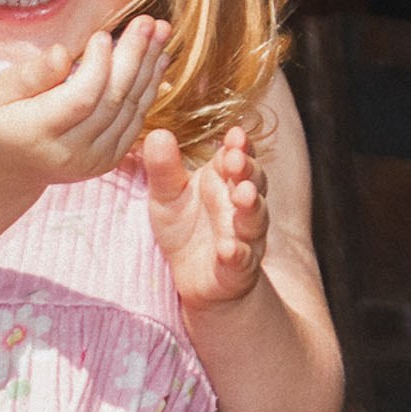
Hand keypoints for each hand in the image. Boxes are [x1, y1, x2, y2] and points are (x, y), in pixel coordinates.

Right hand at [0, 17, 169, 192]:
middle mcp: (71, 152)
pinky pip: (135, 120)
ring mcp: (94, 160)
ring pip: (130, 109)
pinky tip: (156, 60)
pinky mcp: (109, 160)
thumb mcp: (2, 90)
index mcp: (38, 132)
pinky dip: (149, 88)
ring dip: (149, 68)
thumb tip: (62, 53)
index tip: (103, 34)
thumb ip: (32, 73)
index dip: (98, 65)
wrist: (10, 167)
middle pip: (112, 100)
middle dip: (134, 57)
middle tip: (148, 22)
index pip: (80, 98)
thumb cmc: (3, 118)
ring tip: (160, 33)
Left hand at [145, 124, 268, 307]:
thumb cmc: (184, 227)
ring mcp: (244, 237)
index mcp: (223, 182)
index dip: (240, 146)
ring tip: (241, 194)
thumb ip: (162, 168)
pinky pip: (242, 261)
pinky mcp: (238, 269)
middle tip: (235, 158)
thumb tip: (156, 133)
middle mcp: (240, 206)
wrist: (196, 278)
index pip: (239, 157)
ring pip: (254, 220)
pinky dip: (238, 254)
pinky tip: (229, 249)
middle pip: (252, 183)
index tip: (235, 133)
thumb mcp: (166, 196)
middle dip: (247, 170)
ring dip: (250, 206)